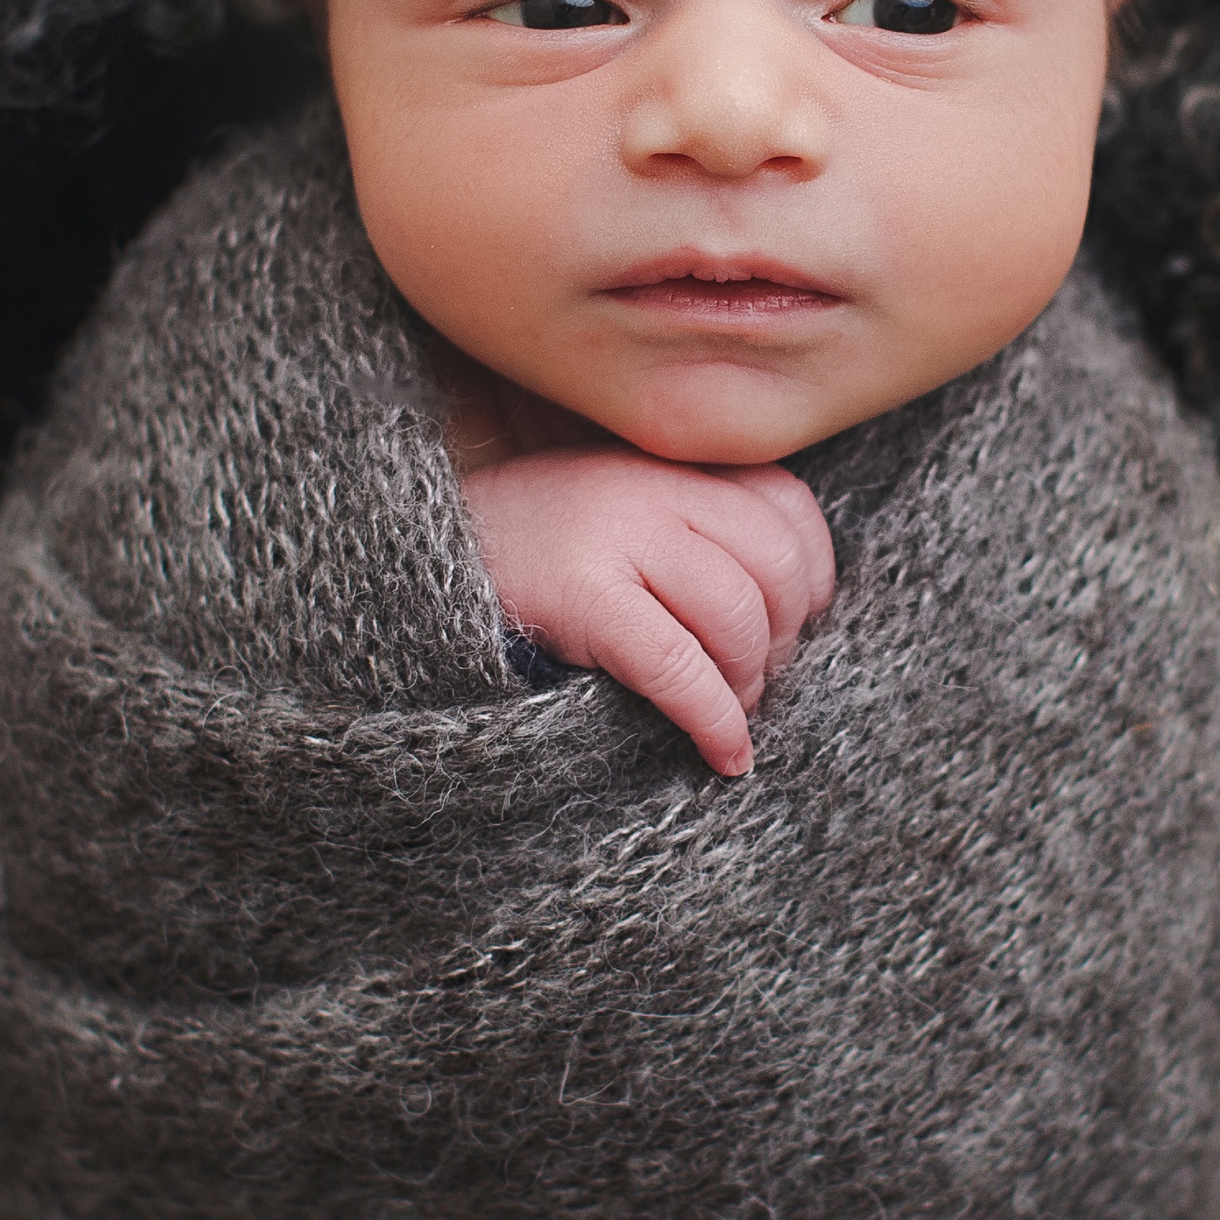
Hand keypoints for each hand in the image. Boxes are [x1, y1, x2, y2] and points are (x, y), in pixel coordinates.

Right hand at [461, 449, 836, 776]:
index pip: (790, 511)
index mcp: (667, 463)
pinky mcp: (579, 594)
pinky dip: (714, 719)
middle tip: (754, 683)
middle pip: (775, 569)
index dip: (810, 583)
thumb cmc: (533, 557)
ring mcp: (612, 535)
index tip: (792, 629)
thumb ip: (696, 532)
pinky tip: (724, 755)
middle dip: (783, 643)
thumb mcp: (620, 517)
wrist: (409, 565)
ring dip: (747, 686)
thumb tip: (794, 609)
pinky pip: (679, 664)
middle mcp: (648, 487)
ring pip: (737, 617)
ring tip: (726, 715)